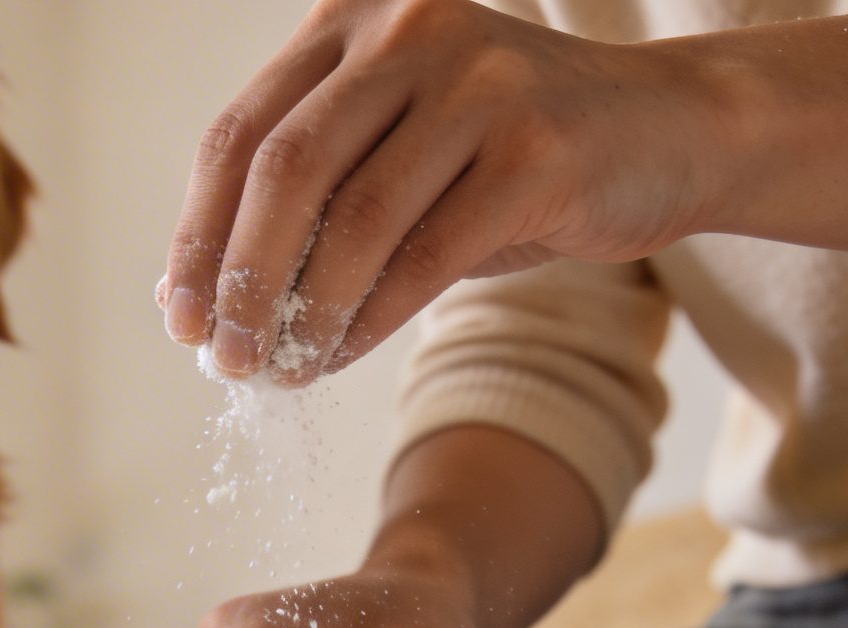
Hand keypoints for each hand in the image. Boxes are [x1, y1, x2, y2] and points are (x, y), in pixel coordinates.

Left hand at [160, 0, 710, 383]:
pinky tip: (335, 359)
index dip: (197, 235)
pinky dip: (367, 322)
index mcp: (355, 16)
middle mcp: (409, 30)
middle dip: (240, 281)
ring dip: (302, 315)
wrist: (667, 132)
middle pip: (283, 172)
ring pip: (351, 221)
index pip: (241, 134)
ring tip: (279, 373)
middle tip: (225, 360)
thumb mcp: (394, 153)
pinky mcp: (536, 151)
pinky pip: (423, 259)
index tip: (181, 318)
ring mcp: (478, 82)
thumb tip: (186, 297)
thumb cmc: (508, 154)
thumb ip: (303, 203)